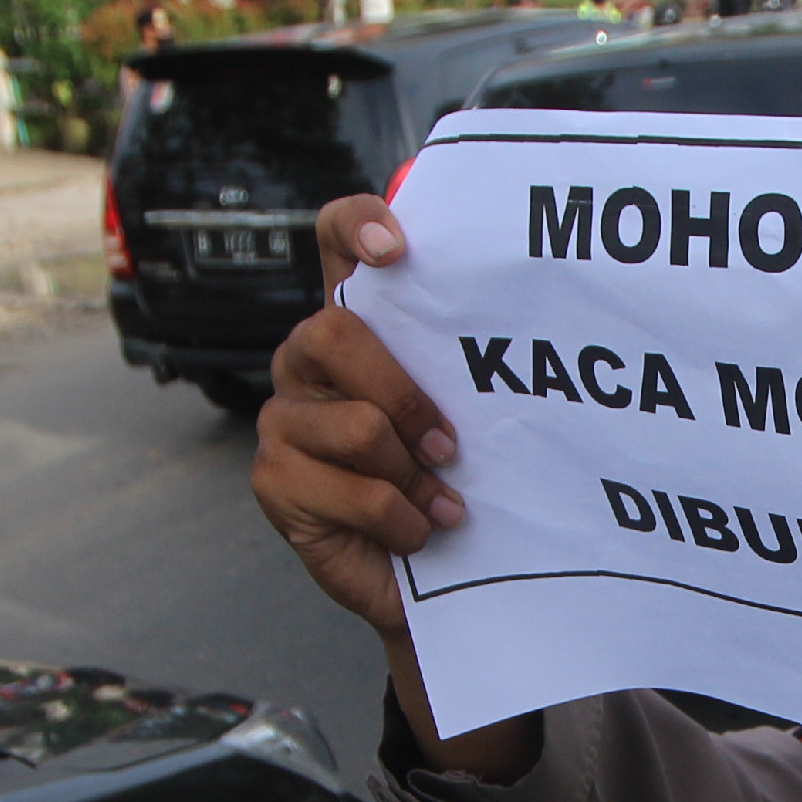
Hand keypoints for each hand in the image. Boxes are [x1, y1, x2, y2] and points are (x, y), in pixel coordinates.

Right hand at [250, 195, 464, 635]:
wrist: (429, 574)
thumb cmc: (447, 482)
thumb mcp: (464, 415)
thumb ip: (459, 365)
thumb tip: (527, 328)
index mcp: (354, 326)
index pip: (334, 240)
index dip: (355, 226)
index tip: (395, 249)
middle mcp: (306, 361)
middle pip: (334, 334)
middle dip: (404, 396)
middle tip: (448, 444)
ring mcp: (282, 419)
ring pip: (357, 427)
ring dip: (414, 476)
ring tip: (438, 502)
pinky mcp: (274, 480)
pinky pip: (357, 492)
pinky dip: (402, 520)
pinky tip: (415, 531)